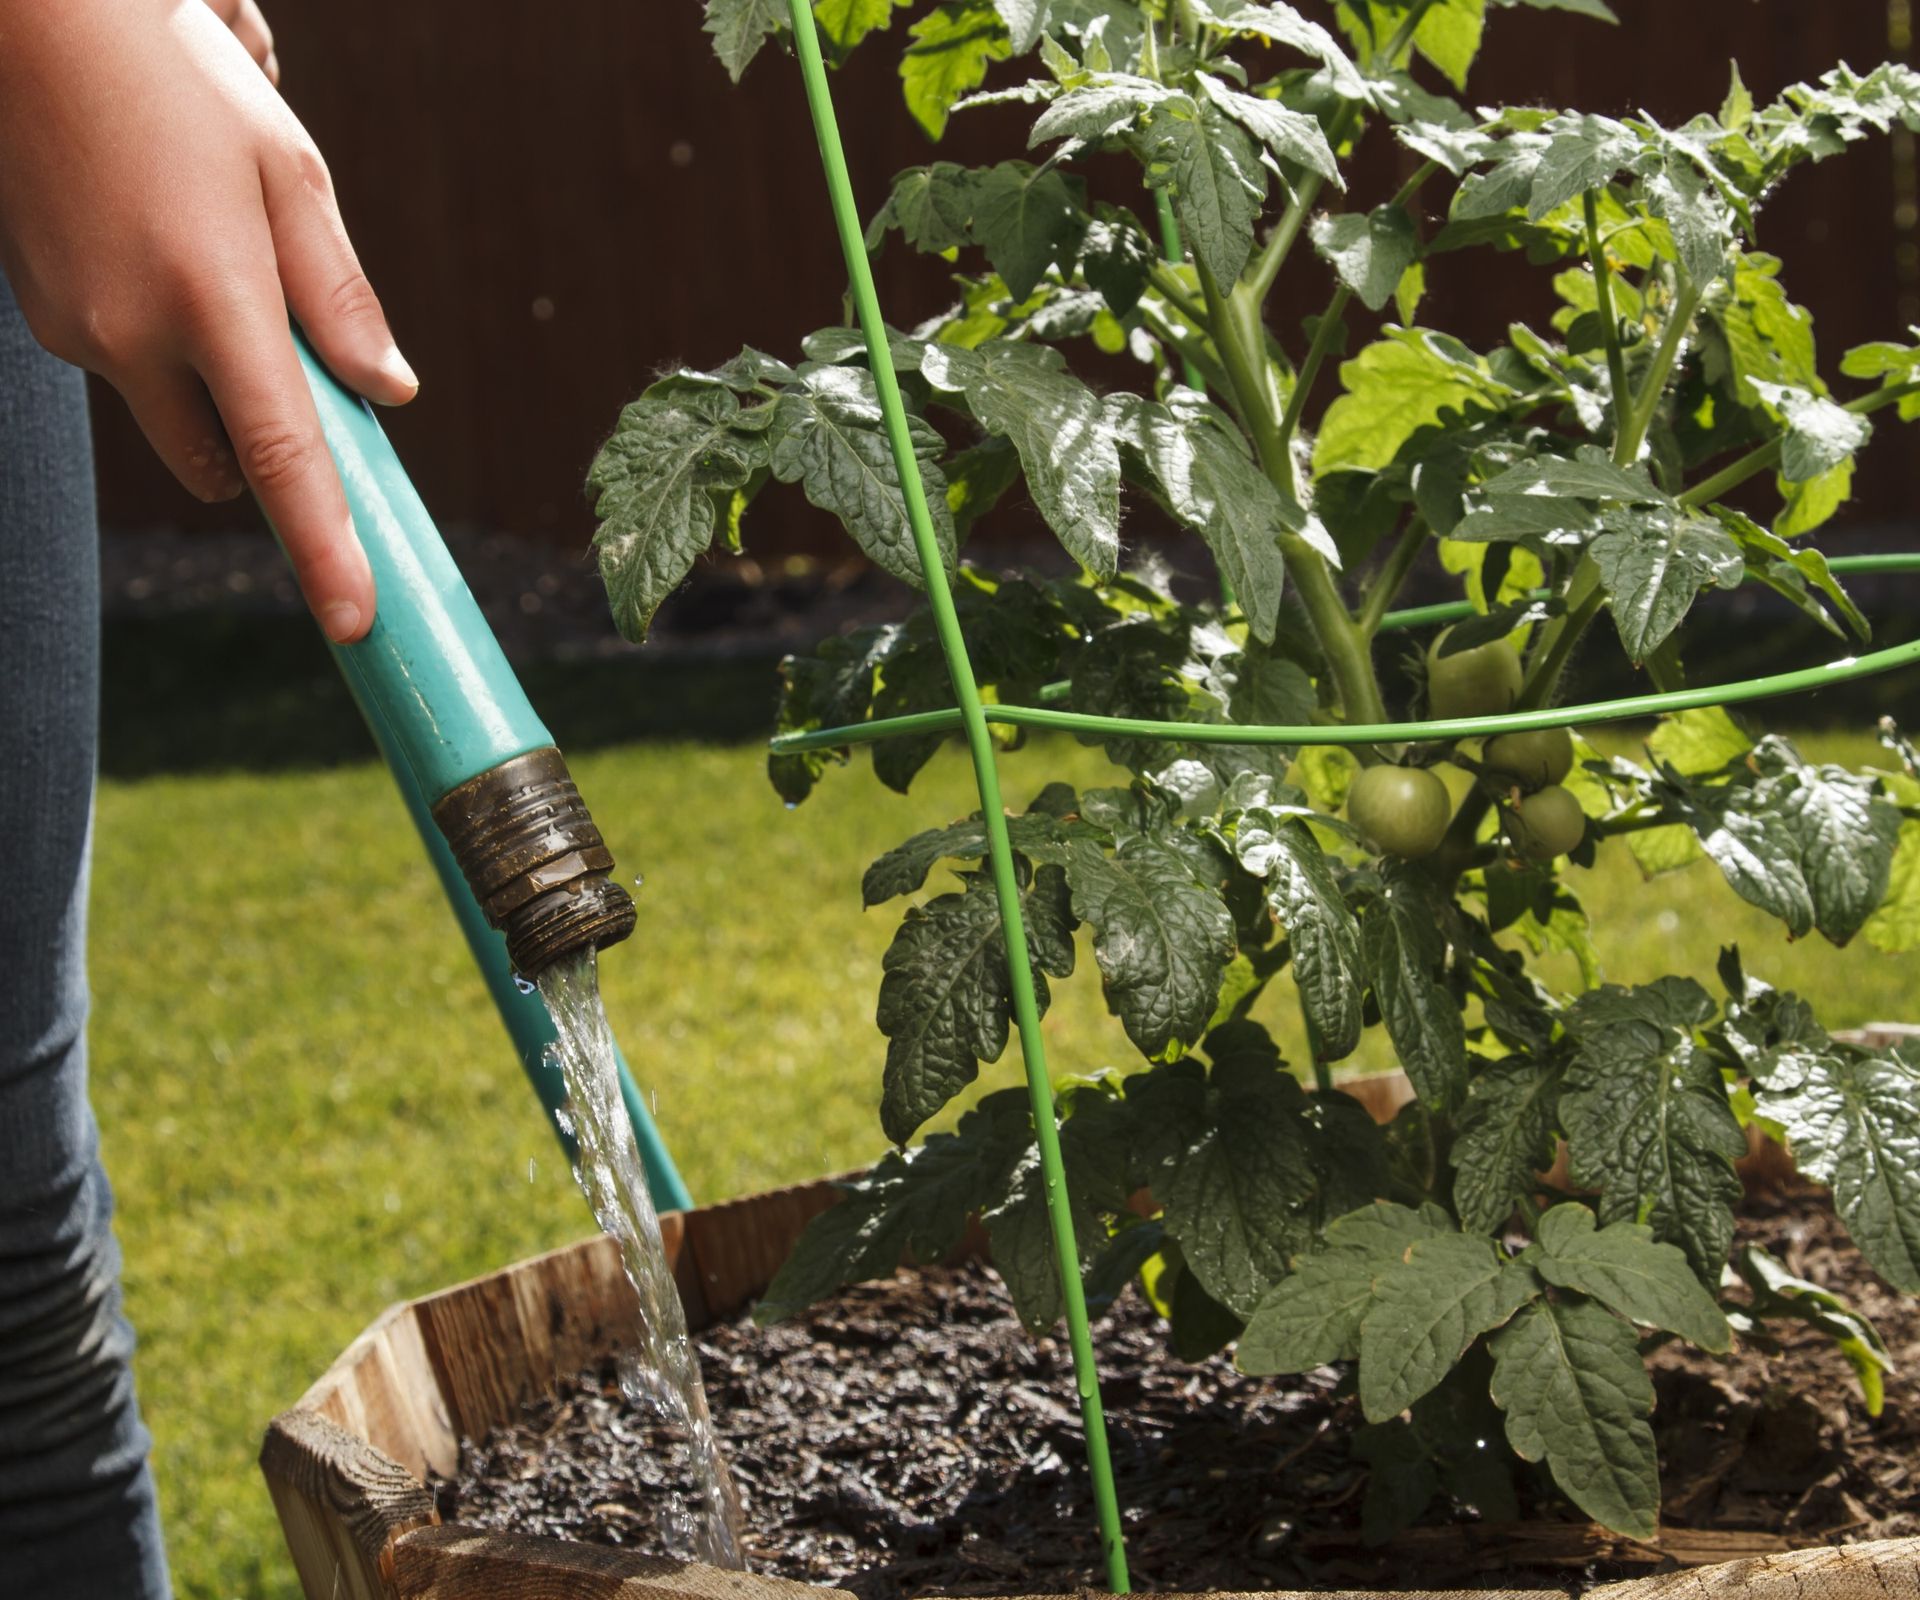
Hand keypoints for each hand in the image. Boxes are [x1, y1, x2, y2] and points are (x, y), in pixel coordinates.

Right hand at [0, 1, 416, 641]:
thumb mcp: (289, 177)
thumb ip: (342, 298)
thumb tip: (389, 394)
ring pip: (171, 416)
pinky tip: (152, 247)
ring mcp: (76, 332)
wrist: (31, 24)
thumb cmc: (179, 86)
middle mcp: (134, 333)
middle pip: (224, 464)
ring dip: (208, 387)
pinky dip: (158, 341)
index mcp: (215, 300)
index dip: (322, 550)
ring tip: (205, 264)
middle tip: (290, 366)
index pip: (282, 459)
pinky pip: (124, 366)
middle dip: (265, 451)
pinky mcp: (42, 318)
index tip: (353, 623)